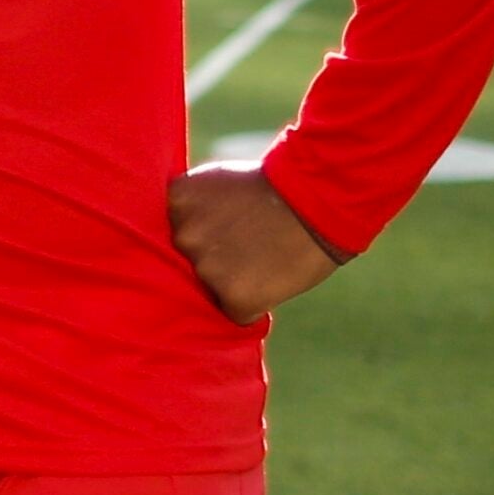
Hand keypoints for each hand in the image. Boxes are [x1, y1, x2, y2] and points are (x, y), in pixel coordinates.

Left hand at [167, 162, 347, 324]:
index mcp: (176, 201)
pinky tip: (272, 277)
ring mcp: (207, 268)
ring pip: (210, 287)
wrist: (321, 199)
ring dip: (233, 280)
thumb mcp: (216, 182)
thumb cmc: (272, 189)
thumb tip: (174, 235)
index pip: (172, 231)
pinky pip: (234, 312)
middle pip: (187, 261)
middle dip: (213, 257)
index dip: (202, 231)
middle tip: (249, 241)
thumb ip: (190, 208)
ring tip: (264, 256)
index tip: (227, 223)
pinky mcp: (235, 297)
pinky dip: (253, 303)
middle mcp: (183, 236)